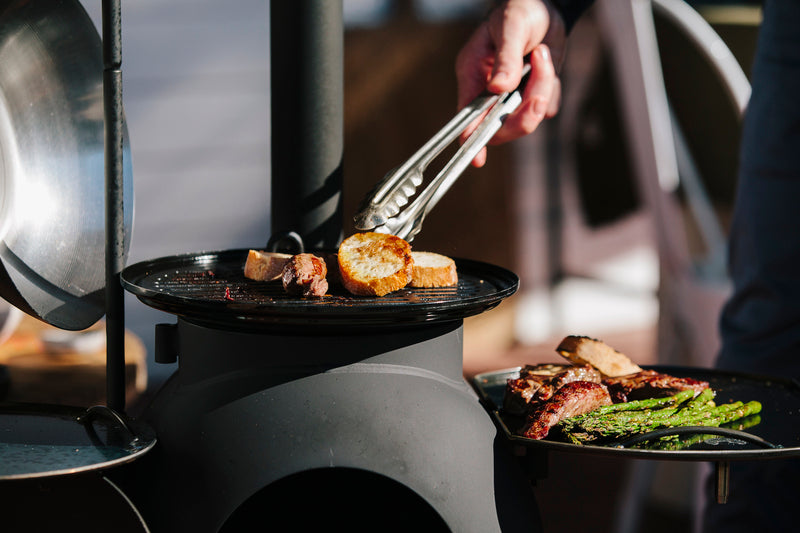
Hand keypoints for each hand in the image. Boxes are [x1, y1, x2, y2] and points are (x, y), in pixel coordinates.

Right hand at [455, 0, 566, 166]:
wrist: (545, 8)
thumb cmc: (518, 11)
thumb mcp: (510, 27)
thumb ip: (505, 58)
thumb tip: (499, 88)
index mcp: (473, 76)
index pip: (468, 116)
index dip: (471, 138)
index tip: (477, 157)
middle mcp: (490, 94)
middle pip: (501, 128)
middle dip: (523, 114)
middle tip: (537, 93)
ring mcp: (513, 99)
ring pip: (529, 118)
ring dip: (542, 89)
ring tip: (542, 53)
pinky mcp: (534, 97)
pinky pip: (548, 107)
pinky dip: (553, 87)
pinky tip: (547, 61)